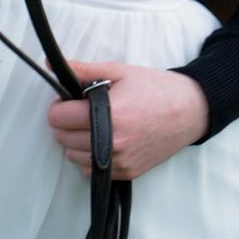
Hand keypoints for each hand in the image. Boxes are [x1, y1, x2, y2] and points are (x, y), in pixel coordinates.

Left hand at [47, 58, 209, 180]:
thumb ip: (82, 70)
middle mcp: (111, 143)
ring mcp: (119, 162)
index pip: (58, 118)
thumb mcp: (118, 71)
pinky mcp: (127, 174)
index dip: (59, 105)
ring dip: (76, 141)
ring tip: (93, 124)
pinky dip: (89, 157)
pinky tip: (103, 140)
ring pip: (73, 157)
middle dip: (66, 122)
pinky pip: (90, 171)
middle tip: (82, 109)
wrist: (188, 111)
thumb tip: (50, 65)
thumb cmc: (153, 87)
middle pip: (62, 138)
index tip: (70, 99)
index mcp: (108, 115)